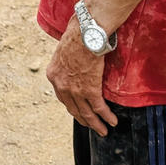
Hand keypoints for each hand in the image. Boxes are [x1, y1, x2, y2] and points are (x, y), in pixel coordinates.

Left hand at [46, 16, 116, 135]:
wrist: (85, 34)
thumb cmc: (77, 34)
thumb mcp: (64, 49)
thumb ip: (67, 60)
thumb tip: (74, 59)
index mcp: (53, 75)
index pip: (62, 96)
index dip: (71, 105)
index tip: (78, 111)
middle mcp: (61, 86)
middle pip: (73, 108)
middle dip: (83, 119)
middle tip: (91, 126)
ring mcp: (75, 90)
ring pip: (86, 113)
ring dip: (96, 124)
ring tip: (103, 131)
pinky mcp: (90, 90)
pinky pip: (99, 108)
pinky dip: (106, 116)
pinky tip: (112, 121)